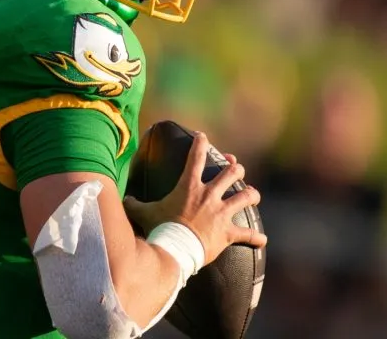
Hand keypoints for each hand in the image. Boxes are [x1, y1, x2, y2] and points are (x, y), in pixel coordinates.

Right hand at [124, 132, 266, 264]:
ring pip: (245, 197)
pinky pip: (246, 234)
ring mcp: (221, 213)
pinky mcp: (227, 232)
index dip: (200, 144)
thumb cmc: (159, 228)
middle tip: (237, 170)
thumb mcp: (143, 213)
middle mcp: (209, 195)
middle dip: (237, 170)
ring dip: (251, 195)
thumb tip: (124, 199)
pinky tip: (261, 240)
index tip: (203, 136)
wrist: (174, 249)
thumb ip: (134, 204)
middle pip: (231, 174)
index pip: (196, 157)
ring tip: (253, 195)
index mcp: (189, 187)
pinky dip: (255, 238)